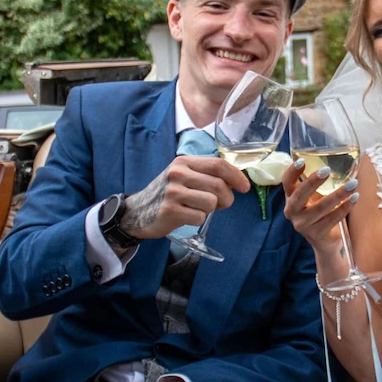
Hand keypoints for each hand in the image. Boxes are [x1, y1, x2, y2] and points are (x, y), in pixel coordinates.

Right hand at [120, 156, 248, 239]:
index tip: (245, 187)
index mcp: (184, 162)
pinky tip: (186, 216)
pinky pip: (200, 217)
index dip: (236, 176)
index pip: (218, 164)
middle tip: (222, 205)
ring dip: (212, 210)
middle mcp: (178, 173)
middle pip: (219, 185)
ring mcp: (173, 192)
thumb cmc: (167, 194)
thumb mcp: (183, 176)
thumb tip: (236, 180)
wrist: (137, 212)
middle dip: (227, 199)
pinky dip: (197, 220)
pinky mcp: (170, 210)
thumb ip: (205, 174)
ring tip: (199, 209)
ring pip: (212, 202)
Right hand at [281, 159, 358, 253]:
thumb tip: (341, 159)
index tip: (302, 161)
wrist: (325, 240)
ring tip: (353, 184)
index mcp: (290, 198)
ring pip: (320, 208)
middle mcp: (292, 212)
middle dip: (313, 181)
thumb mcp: (315, 196)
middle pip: (299, 195)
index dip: (292, 172)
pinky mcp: (316, 234)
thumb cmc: (321, 212)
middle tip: (327, 170)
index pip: (286, 183)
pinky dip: (344, 208)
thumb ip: (318, 182)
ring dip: (338, 194)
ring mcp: (303, 225)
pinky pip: (332, 219)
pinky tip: (354, 199)